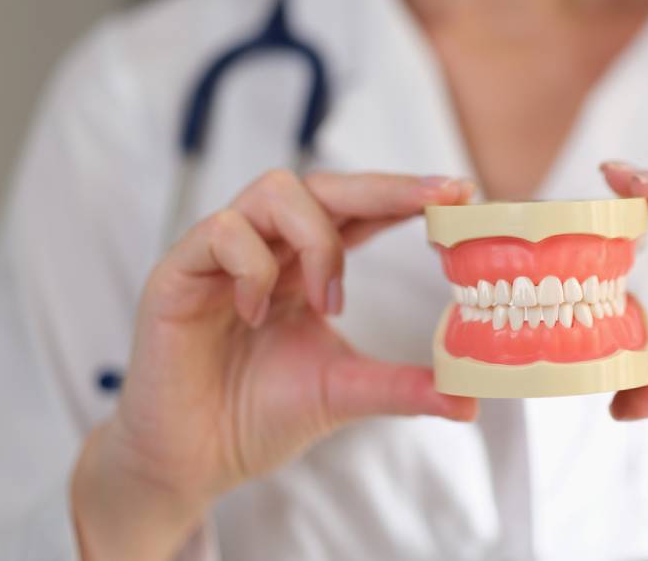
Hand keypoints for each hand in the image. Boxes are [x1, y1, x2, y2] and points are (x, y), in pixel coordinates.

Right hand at [71, 171, 477, 560]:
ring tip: (327, 300)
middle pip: (324, 184)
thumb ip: (402, 386)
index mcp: (304, 266)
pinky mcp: (177, 274)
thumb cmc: (257, 416)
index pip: (360, 211)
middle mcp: (266, 248)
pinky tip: (258, 314)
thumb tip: (470, 400)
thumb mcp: (344, 392)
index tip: (460, 191)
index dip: (405, 196)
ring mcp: (220, 256)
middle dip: (383, 187)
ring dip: (317, 237)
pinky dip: (253, 266)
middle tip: (434, 198)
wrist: (191, 462)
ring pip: (274, 191)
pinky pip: (221, 233)